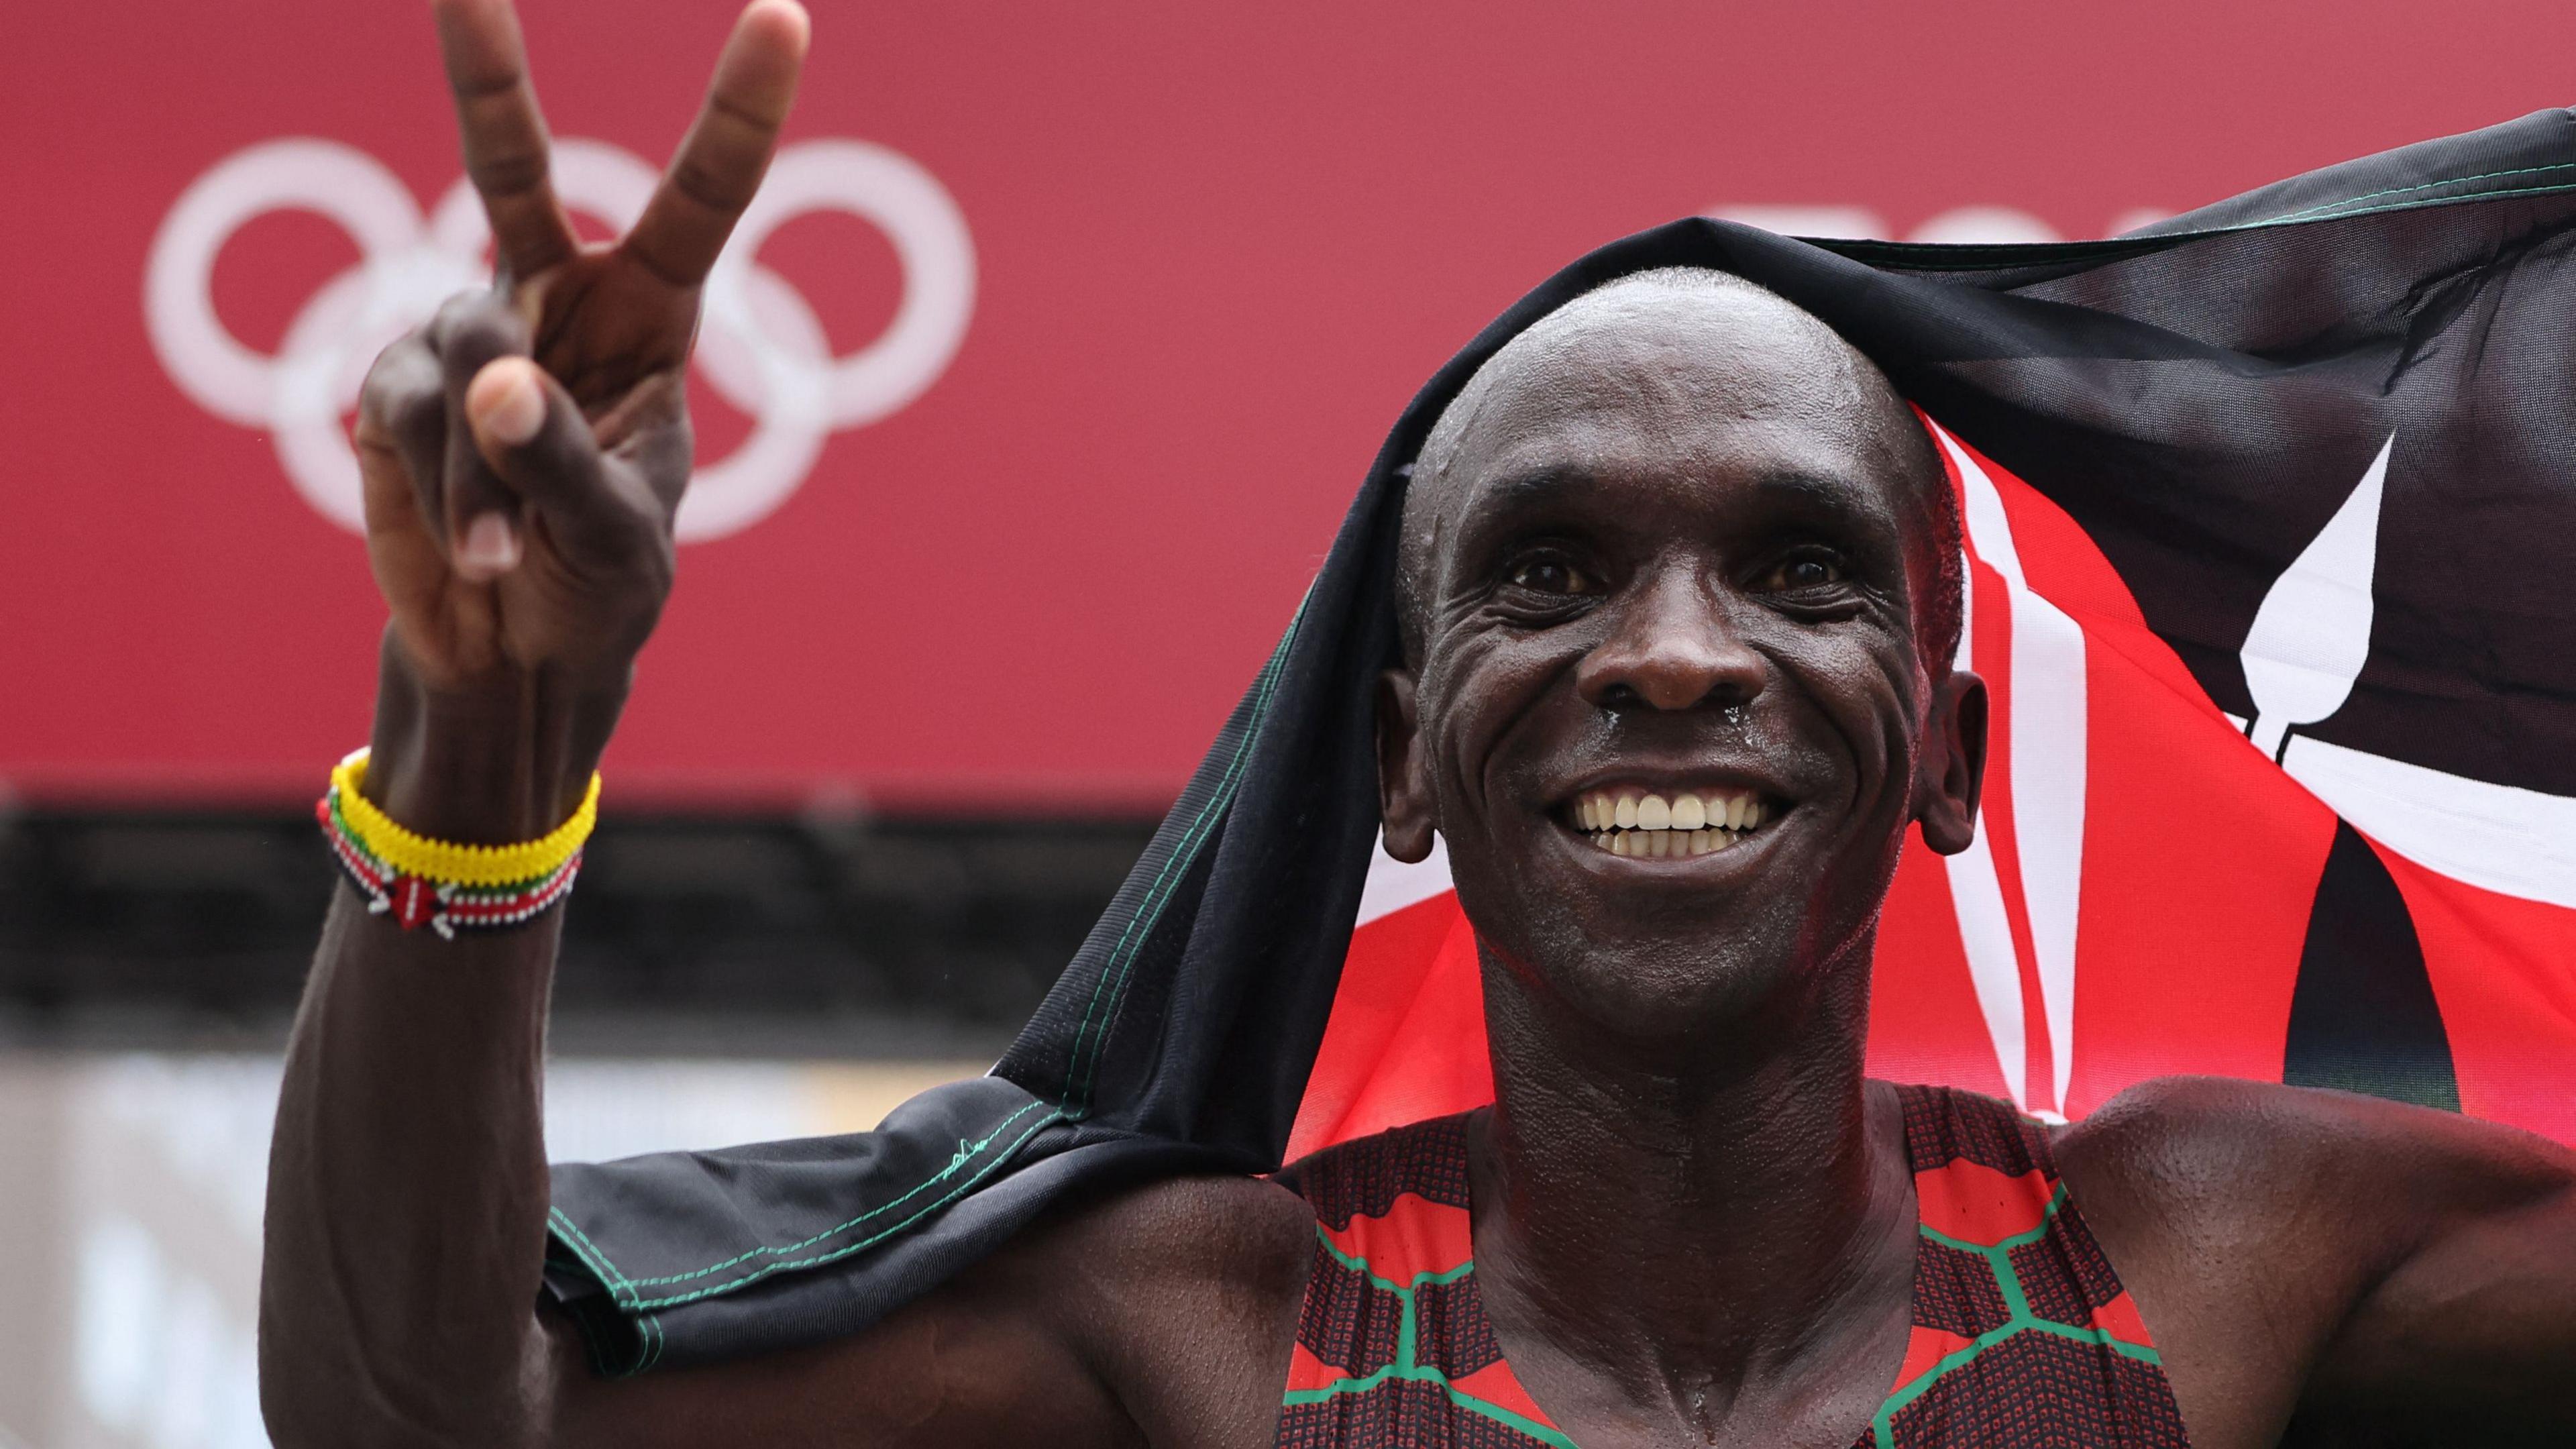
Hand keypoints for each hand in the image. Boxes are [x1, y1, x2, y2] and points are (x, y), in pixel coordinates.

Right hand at [349, 0, 807, 833]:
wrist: (516, 657)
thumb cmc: (600, 589)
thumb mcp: (614, 536)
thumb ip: (558, 459)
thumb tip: (494, 384)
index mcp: (651, 319)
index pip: (705, 201)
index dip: (739, 111)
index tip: (784, 16)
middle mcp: (550, 302)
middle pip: (509, 170)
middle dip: (484, 72)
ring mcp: (460, 334)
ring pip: (456, 361)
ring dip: (475, 474)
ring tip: (501, 555)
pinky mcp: (390, 386)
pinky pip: (402, 420)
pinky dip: (435, 496)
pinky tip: (464, 554)